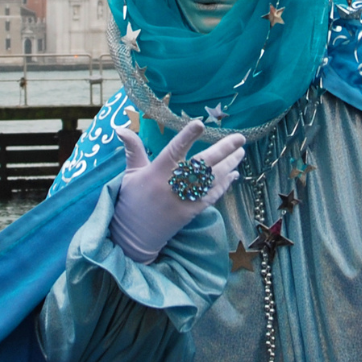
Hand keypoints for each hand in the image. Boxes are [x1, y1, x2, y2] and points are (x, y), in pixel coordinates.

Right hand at [110, 120, 246, 263]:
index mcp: (155, 172)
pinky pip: (212, 196)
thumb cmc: (130, 201)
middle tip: (240, 138)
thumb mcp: (130, 174)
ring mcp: (183, 200)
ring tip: (241, 152)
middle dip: (223, 150)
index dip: (187, 137)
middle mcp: (171, 185)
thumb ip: (133, 150)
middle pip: (202, 164)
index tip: (200, 123)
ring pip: (211, 179)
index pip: (174, 150)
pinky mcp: (191, 213)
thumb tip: (121, 128)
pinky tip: (234, 174)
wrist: (132, 237)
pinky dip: (224, 184)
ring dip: (228, 165)